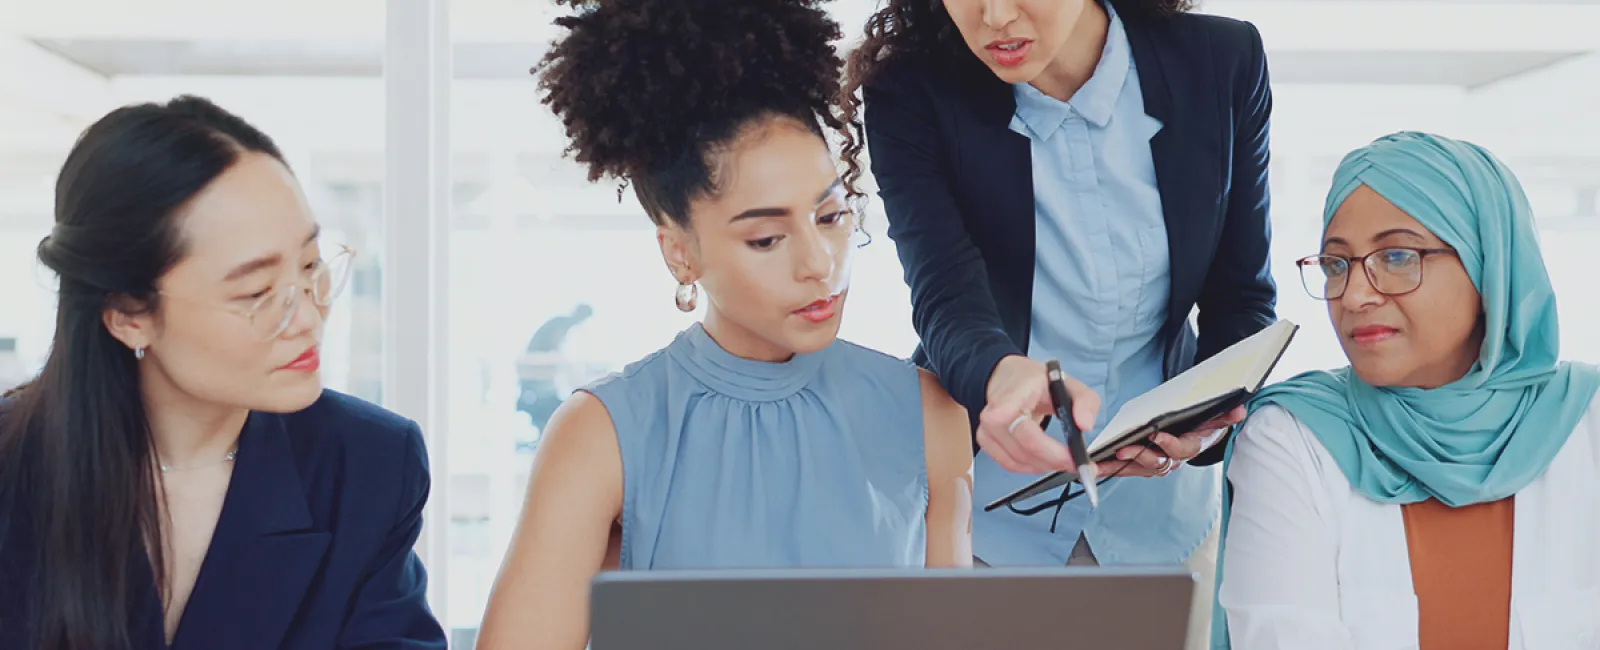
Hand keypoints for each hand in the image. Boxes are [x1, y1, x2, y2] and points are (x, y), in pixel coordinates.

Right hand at [977, 355, 1100, 474]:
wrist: (1009, 378)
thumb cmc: (1036, 382)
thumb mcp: (1068, 384)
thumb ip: (1085, 401)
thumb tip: (1085, 425)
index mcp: (1014, 395)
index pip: (1023, 428)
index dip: (1048, 450)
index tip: (1073, 457)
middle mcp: (994, 413)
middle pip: (1023, 449)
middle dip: (1053, 461)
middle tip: (1076, 463)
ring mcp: (986, 429)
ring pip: (1017, 461)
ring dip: (1044, 466)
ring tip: (1063, 461)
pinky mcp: (985, 441)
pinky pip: (1009, 464)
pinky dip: (1030, 468)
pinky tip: (1045, 461)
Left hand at [1103, 405, 1246, 477]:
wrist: (1193, 434)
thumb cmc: (1199, 424)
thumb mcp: (1213, 418)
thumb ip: (1225, 415)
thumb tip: (1240, 411)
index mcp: (1190, 445)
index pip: (1181, 449)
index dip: (1170, 444)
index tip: (1157, 435)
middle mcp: (1173, 458)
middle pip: (1156, 462)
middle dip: (1139, 455)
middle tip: (1122, 449)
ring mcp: (1157, 462)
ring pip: (1138, 467)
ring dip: (1122, 464)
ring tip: (1105, 459)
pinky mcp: (1141, 462)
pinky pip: (1126, 467)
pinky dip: (1111, 467)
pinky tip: (1096, 464)